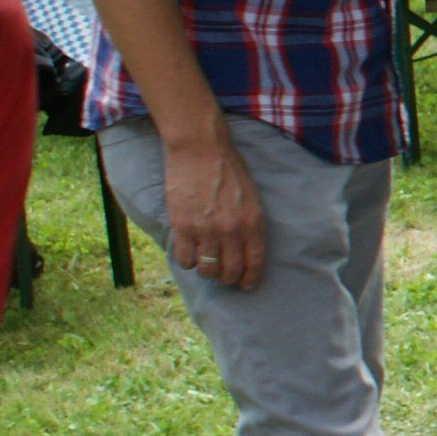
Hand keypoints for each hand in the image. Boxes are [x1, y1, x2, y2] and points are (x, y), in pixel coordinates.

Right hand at [163, 114, 265, 290]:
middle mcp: (231, 228)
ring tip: (205, 262)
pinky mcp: (182, 226)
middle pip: (230, 271)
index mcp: (252, 220)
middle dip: (228, 278)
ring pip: (207, 270)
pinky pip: (185, 259)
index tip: (246, 286)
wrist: (200, 149)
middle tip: (223, 276)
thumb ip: (249, 223)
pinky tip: (189, 253)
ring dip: (207, 271)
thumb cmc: (228, 170)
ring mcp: (206, 229)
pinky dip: (187, 262)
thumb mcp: (251, 196)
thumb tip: (246, 250)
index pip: (254, 261)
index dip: (250, 279)